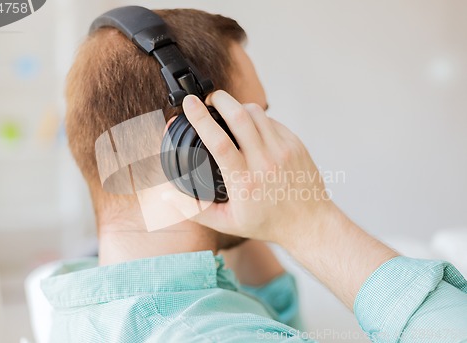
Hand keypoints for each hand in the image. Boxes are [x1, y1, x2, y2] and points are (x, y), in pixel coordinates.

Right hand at [164, 91, 397, 308]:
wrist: (309, 222)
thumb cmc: (267, 223)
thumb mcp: (227, 223)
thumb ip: (195, 209)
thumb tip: (168, 195)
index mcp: (244, 182)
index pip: (219, 142)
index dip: (201, 118)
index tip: (190, 104)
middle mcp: (264, 162)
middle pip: (239, 116)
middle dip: (219, 99)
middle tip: (208, 99)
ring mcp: (282, 151)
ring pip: (256, 113)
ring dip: (237, 105)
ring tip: (227, 110)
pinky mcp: (294, 144)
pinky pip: (271, 121)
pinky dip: (256, 117)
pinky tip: (249, 126)